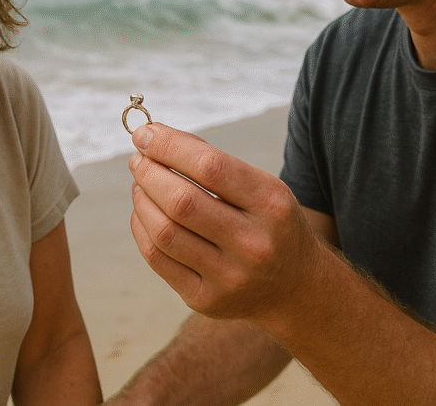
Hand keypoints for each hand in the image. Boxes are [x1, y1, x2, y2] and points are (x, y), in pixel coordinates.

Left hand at [128, 123, 322, 326]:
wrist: (296, 288)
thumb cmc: (270, 225)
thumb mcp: (262, 187)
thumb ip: (214, 162)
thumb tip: (156, 138)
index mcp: (271, 205)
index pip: (210, 167)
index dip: (169, 146)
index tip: (144, 135)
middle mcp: (253, 243)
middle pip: (182, 201)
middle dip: (149, 173)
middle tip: (138, 160)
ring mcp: (229, 277)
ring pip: (164, 232)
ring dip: (142, 200)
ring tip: (140, 184)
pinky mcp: (206, 299)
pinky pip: (158, 259)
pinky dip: (142, 229)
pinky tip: (144, 213)